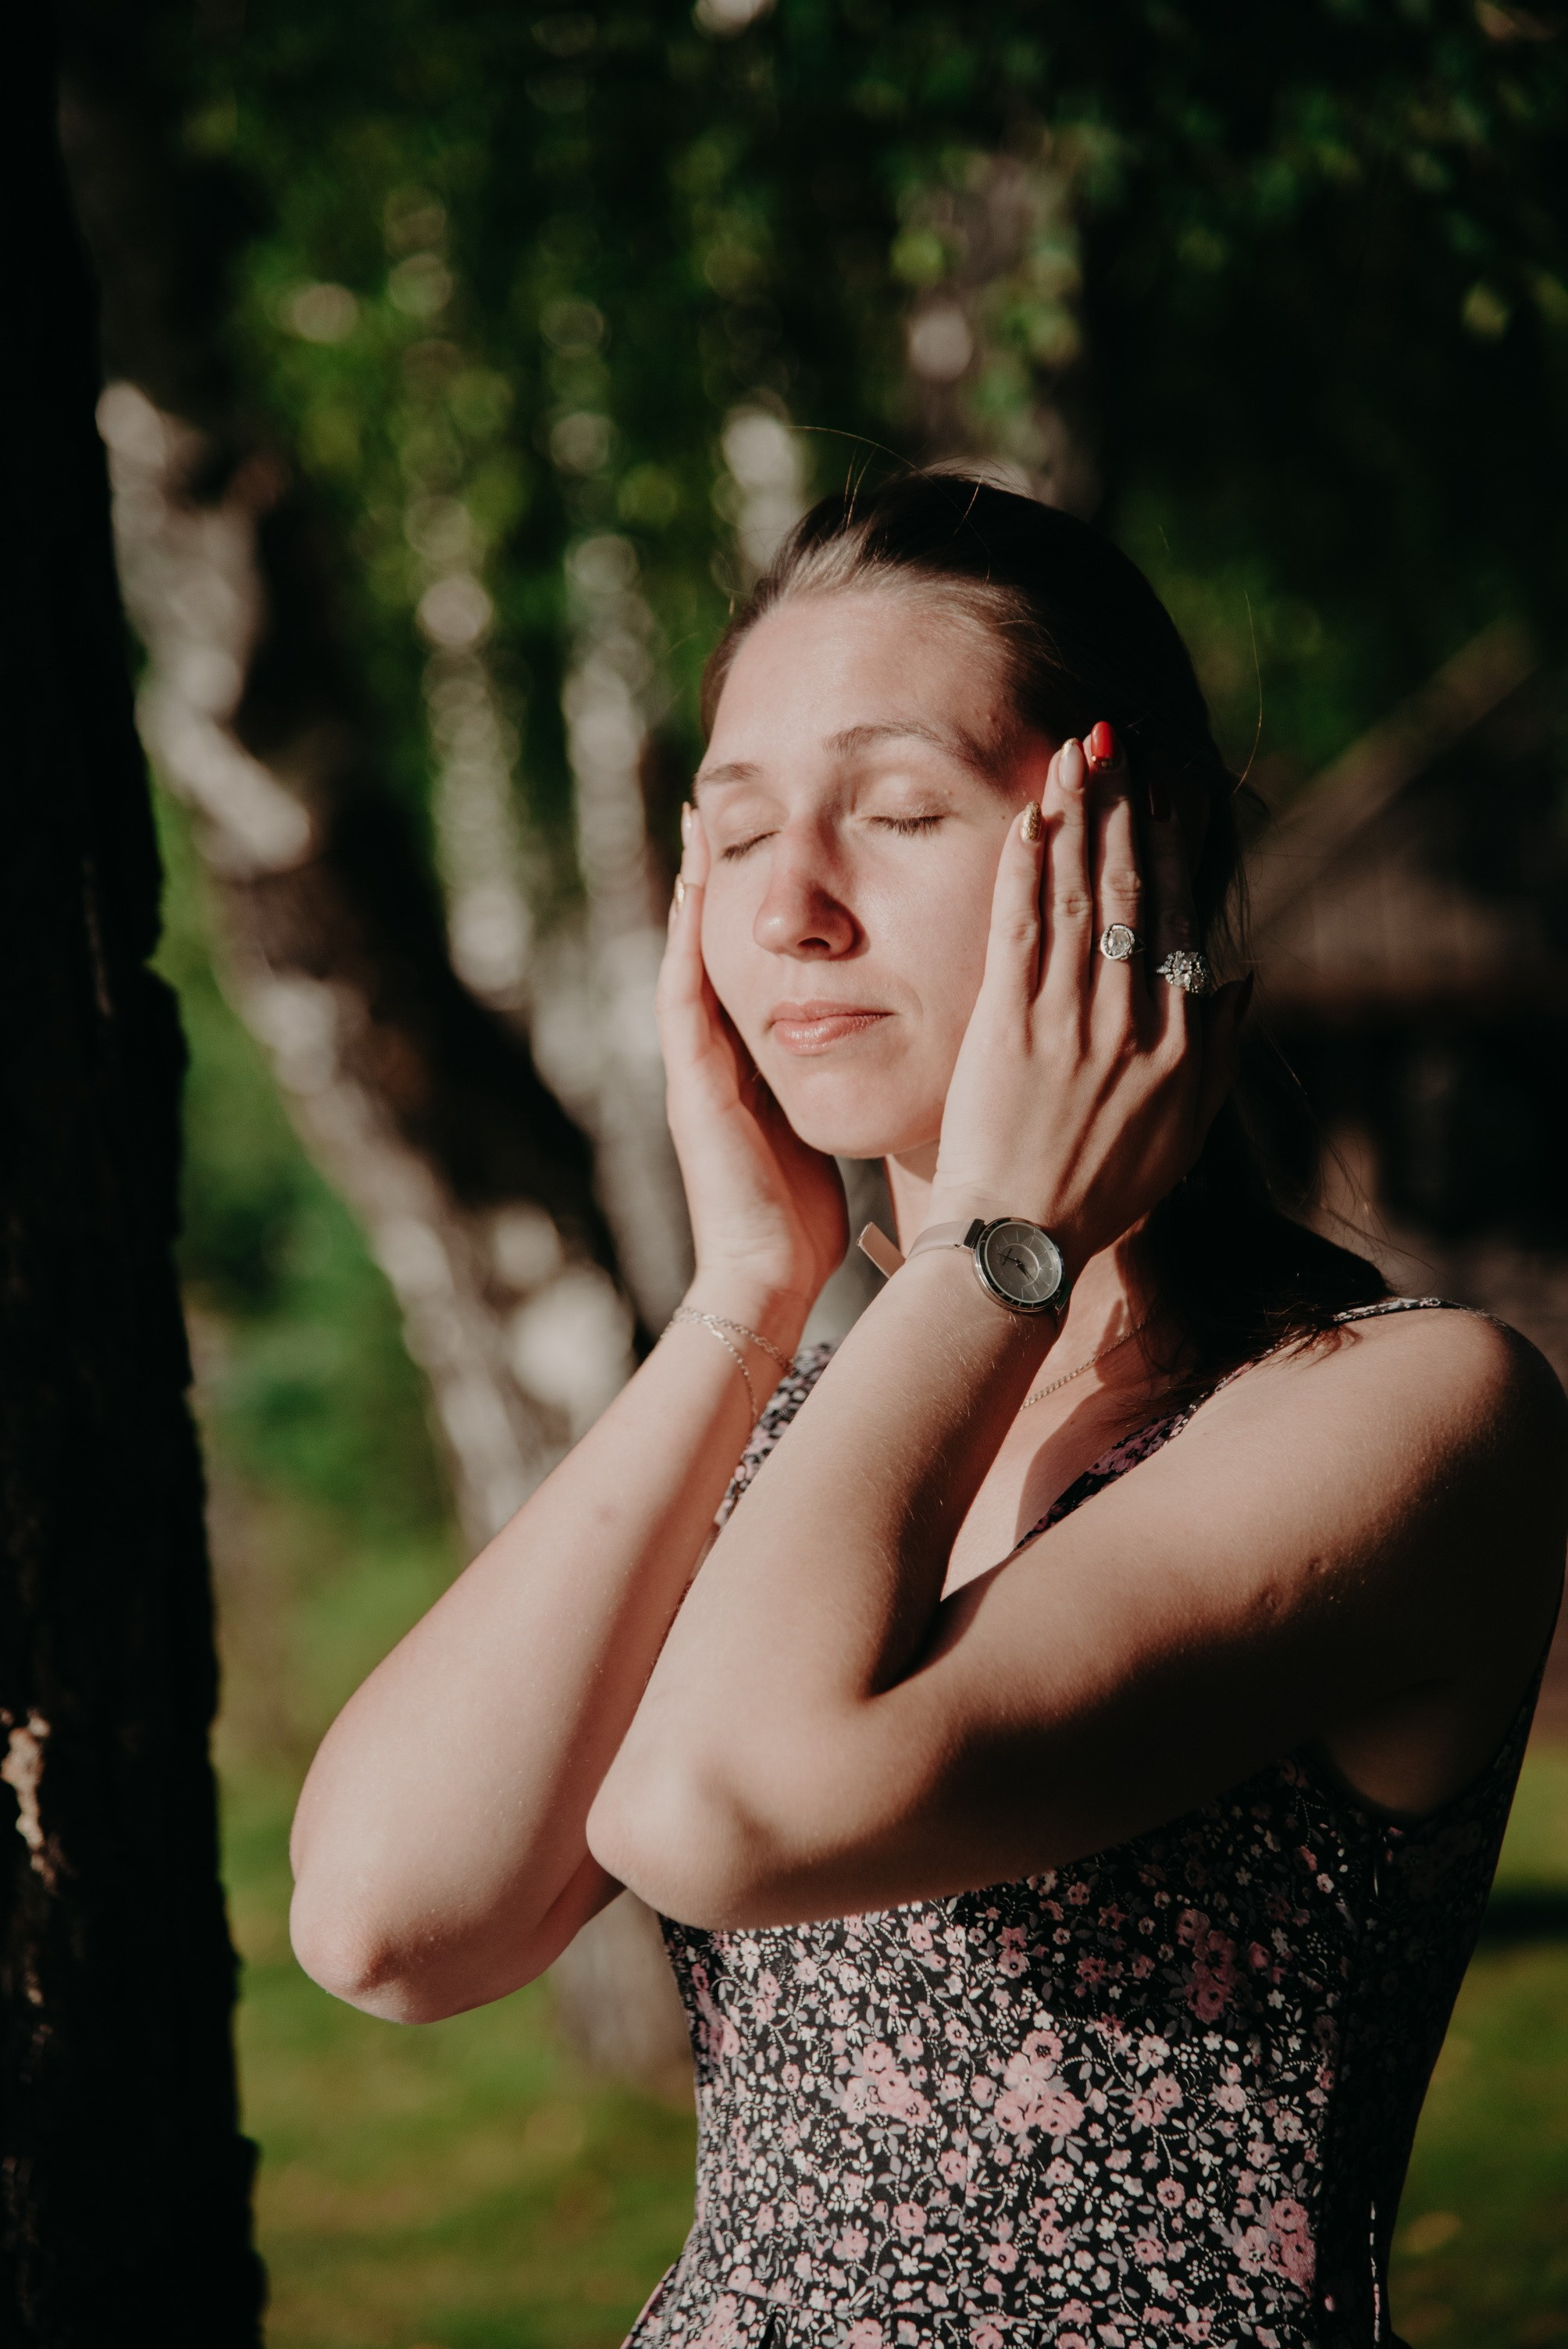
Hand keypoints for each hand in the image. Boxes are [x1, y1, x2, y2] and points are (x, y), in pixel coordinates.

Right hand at [657, 807, 848, 1327]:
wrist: (766, 1279)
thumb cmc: (803, 1222)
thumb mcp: (828, 1131)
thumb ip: (840, 1090)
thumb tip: (888, 1053)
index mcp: (751, 1064)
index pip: (753, 966)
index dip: (758, 905)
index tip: (769, 842)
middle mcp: (716, 1056)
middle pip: (713, 946)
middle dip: (714, 878)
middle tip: (714, 806)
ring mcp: (695, 1068)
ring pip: (690, 956)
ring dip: (690, 891)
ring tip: (695, 824)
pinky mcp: (691, 1084)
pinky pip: (681, 996)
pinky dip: (682, 941)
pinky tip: (689, 890)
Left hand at [928, 731, 1250, 1276]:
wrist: (1024, 1242)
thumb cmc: (1100, 1191)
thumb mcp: (1185, 1128)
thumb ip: (1221, 1048)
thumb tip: (1243, 977)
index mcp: (1184, 1044)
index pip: (1180, 921)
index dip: (1174, 845)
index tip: (1170, 785)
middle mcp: (1136, 1026)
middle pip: (1132, 892)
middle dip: (1125, 806)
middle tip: (1118, 738)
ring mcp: (1072, 1027)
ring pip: (1077, 900)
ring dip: (1077, 818)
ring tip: (1074, 753)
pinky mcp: (1008, 1032)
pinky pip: (1019, 936)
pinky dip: (1023, 873)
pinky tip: (1025, 820)